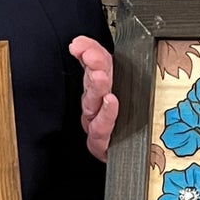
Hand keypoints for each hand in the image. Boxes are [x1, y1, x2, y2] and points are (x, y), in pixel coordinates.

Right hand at [69, 35, 116, 162]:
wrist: (118, 156)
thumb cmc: (117, 125)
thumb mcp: (116, 93)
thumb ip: (107, 70)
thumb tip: (93, 46)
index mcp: (98, 88)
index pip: (93, 64)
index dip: (88, 51)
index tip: (80, 44)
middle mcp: (94, 103)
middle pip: (91, 80)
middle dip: (91, 64)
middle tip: (89, 53)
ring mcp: (96, 121)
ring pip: (93, 103)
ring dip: (97, 87)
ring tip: (99, 75)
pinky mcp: (102, 140)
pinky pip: (102, 126)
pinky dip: (107, 113)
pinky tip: (111, 101)